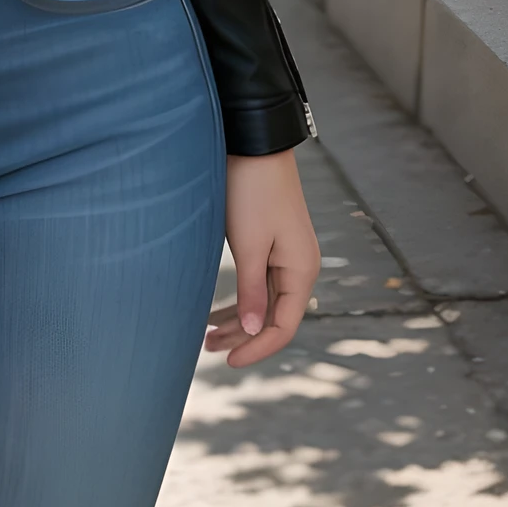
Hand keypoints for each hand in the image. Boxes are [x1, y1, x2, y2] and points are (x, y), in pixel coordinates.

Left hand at [204, 149, 318, 367]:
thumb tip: (252, 331)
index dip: (257, 348)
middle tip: (208, 349)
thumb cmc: (251, 192)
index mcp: (302, 271)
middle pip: (273, 317)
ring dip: (238, 320)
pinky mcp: (271, 244)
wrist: (254, 145)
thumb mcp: (250, 245)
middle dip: (242, 337)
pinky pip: (258, 283)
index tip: (228, 362)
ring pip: (263, 302)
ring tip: (206, 336)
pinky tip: (217, 310)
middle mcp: (299, 267)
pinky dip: (239, 298)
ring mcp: (286, 256)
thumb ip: (251, 290)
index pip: (283, 326)